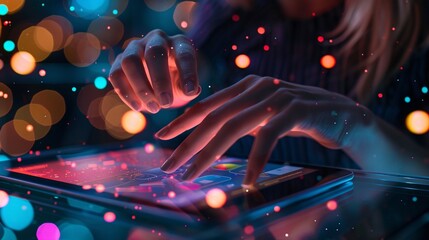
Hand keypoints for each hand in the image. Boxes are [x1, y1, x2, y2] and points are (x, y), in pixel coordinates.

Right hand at [109, 29, 200, 112]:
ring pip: (130, 61)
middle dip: (160, 80)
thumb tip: (191, 91)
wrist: (158, 81)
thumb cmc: (177, 82)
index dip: (188, 73)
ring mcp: (135, 47)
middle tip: (167, 104)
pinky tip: (138, 108)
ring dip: (141, 88)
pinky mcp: (119, 60)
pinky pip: (116, 74)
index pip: (185, 54)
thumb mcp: (186, 86)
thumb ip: (189, 89)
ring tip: (154, 108)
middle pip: (154, 52)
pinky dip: (126, 93)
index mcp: (179, 44)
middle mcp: (157, 40)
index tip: (190, 93)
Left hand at [155, 75, 372, 184]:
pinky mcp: (295, 110)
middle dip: (188, 144)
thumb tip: (210, 135)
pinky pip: (268, 136)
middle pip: (214, 117)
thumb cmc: (298, 118)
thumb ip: (239, 118)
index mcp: (246, 87)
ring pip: (234, 126)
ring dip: (210, 153)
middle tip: (168, 166)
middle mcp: (257, 87)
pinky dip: (256, 160)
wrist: (343, 116)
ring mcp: (276, 96)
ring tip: (192, 175)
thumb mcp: (263, 116)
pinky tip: (246, 181)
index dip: (182, 122)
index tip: (162, 139)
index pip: (207, 105)